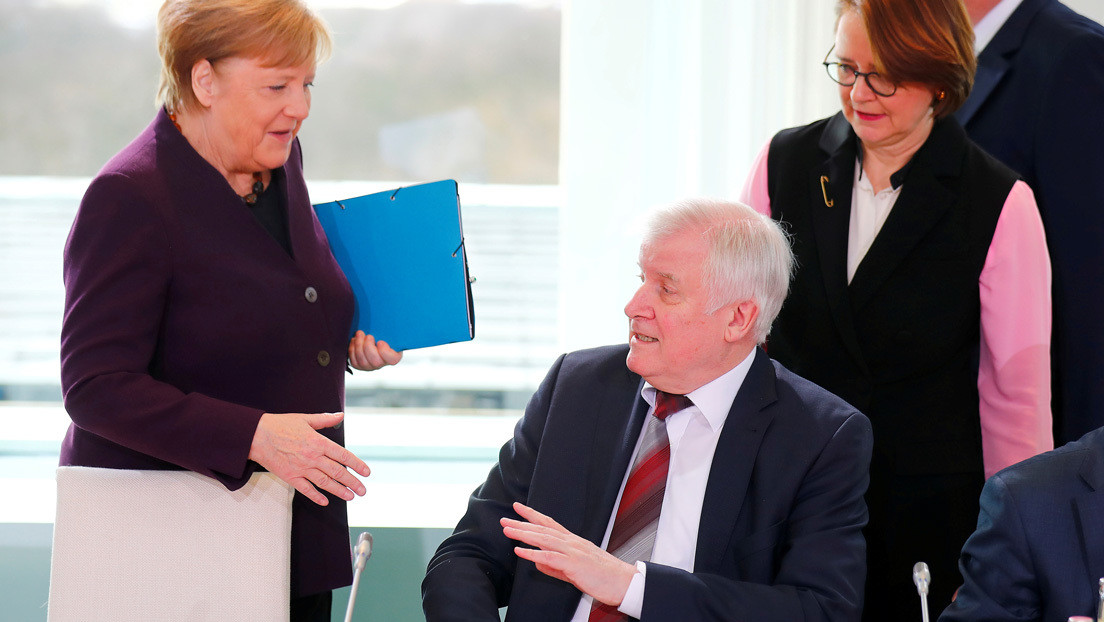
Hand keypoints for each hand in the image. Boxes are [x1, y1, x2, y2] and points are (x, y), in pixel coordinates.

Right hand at [248, 411, 369, 505]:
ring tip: (350, 497)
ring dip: (340, 491)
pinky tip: (325, 501)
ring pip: (325, 482)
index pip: (343, 455)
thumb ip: (324, 420)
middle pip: (337, 472)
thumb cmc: (280, 425)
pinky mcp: (290, 477)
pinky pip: (306, 489)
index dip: (357, 464)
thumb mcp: (304, 419)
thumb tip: (340, 416)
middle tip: (363, 490)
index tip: (367, 472)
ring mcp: (302, 468)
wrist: (257, 435)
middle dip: (353, 482)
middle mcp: (312, 457)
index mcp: (318, 442)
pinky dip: (316, 496)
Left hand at [348, 330, 401, 370]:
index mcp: (394, 355)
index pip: (392, 359)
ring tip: (359, 334)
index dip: (385, 352)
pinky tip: (355, 340)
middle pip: (375, 362)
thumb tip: (395, 317)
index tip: (380, 341)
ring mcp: (370, 366)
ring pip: (363, 362)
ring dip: (359, 346)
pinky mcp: (359, 365)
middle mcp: (382, 363)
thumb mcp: (390, 329)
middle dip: (369, 347)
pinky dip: (352, 350)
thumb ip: (393, 328)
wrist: (373, 333)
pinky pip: (354, 362)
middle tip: (368, 336)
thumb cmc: (384, 330)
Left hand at [501, 502, 636, 606]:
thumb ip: (554, 567)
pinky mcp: (574, 564)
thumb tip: (537, 562)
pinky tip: (520, 551)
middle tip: (505, 519)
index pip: (549, 524)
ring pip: (544, 539)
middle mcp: (572, 543)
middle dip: (522, 523)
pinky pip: (549, 557)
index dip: (533, 515)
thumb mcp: (574, 570)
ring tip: (508, 530)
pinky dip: (533, 553)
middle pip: (543, 529)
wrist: (625, 583)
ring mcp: (573, 552)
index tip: (519, 508)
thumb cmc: (604, 577)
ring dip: (524, 534)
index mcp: (573, 542)